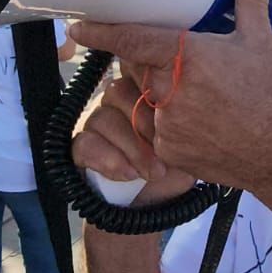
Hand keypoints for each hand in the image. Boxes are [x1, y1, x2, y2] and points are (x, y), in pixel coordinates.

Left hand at [69, 0, 271, 193]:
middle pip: (136, 68)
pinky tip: (192, 120)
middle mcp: (169, 90)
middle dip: (146, 63)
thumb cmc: (268, 93)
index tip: (78, 28)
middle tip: (175, 63)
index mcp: (187, 57)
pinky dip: (162, 121)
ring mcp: (164, 123)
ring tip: (188, 95)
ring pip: (139, 99)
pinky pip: (149, 128)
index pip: (130, 41)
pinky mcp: (164, 149)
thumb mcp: (260, 40)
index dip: (101, 33)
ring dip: (152, 93)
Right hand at [72, 74, 196, 205]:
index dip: (150, 86)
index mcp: (144, 88)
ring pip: (102, 118)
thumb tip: (174, 92)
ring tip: (154, 172)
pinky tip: (129, 174)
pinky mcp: (82, 147)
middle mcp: (117, 100)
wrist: (158, 207)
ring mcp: (96, 121)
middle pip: (117, 92)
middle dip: (145, 125)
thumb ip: (180, 113)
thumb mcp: (189, 138)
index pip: (134, 65)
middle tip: (166, 151)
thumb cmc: (177, 167)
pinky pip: (85, 144)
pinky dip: (109, 160)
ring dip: (132, 148)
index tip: (166, 112)